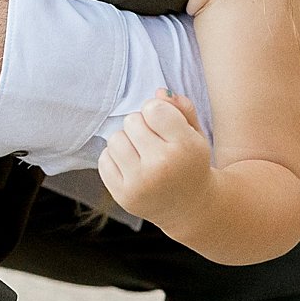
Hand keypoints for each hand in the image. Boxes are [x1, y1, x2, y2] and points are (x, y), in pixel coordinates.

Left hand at [98, 92, 212, 235]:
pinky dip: (115, 159)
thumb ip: (181, 108)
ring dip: (126, 142)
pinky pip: (104, 160)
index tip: (165, 126)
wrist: (189, 208)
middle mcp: (161, 166)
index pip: (153, 108)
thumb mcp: (196, 134)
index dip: (157, 112)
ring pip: (115, 139)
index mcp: (185, 147)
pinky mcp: (122, 196)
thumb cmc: (190, 163)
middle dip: (141, 127)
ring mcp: (139, 183)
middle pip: (131, 121)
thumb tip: (158, 92)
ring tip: (142, 154)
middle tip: (155, 143)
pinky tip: (132, 167)